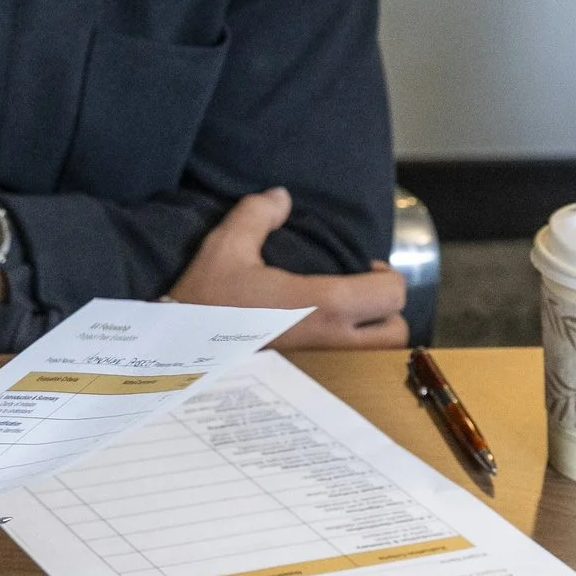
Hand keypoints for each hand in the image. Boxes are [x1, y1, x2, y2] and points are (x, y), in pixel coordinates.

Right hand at [166, 188, 407, 350]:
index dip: (384, 276)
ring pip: (378, 355)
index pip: (392, 293)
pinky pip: (352, 366)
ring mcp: (322, 365)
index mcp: (323, 304)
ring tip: (344, 314)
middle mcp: (333, 340)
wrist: (180, 349)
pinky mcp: (308, 379)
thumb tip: (280, 196)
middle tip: (357, 292)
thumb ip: (258, 213)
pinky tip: (321, 333)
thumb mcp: (227, 246)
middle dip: (385, 309)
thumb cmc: (206, 299)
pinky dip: (351, 351)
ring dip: (371, 333)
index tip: (360, 267)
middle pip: (396, 330)